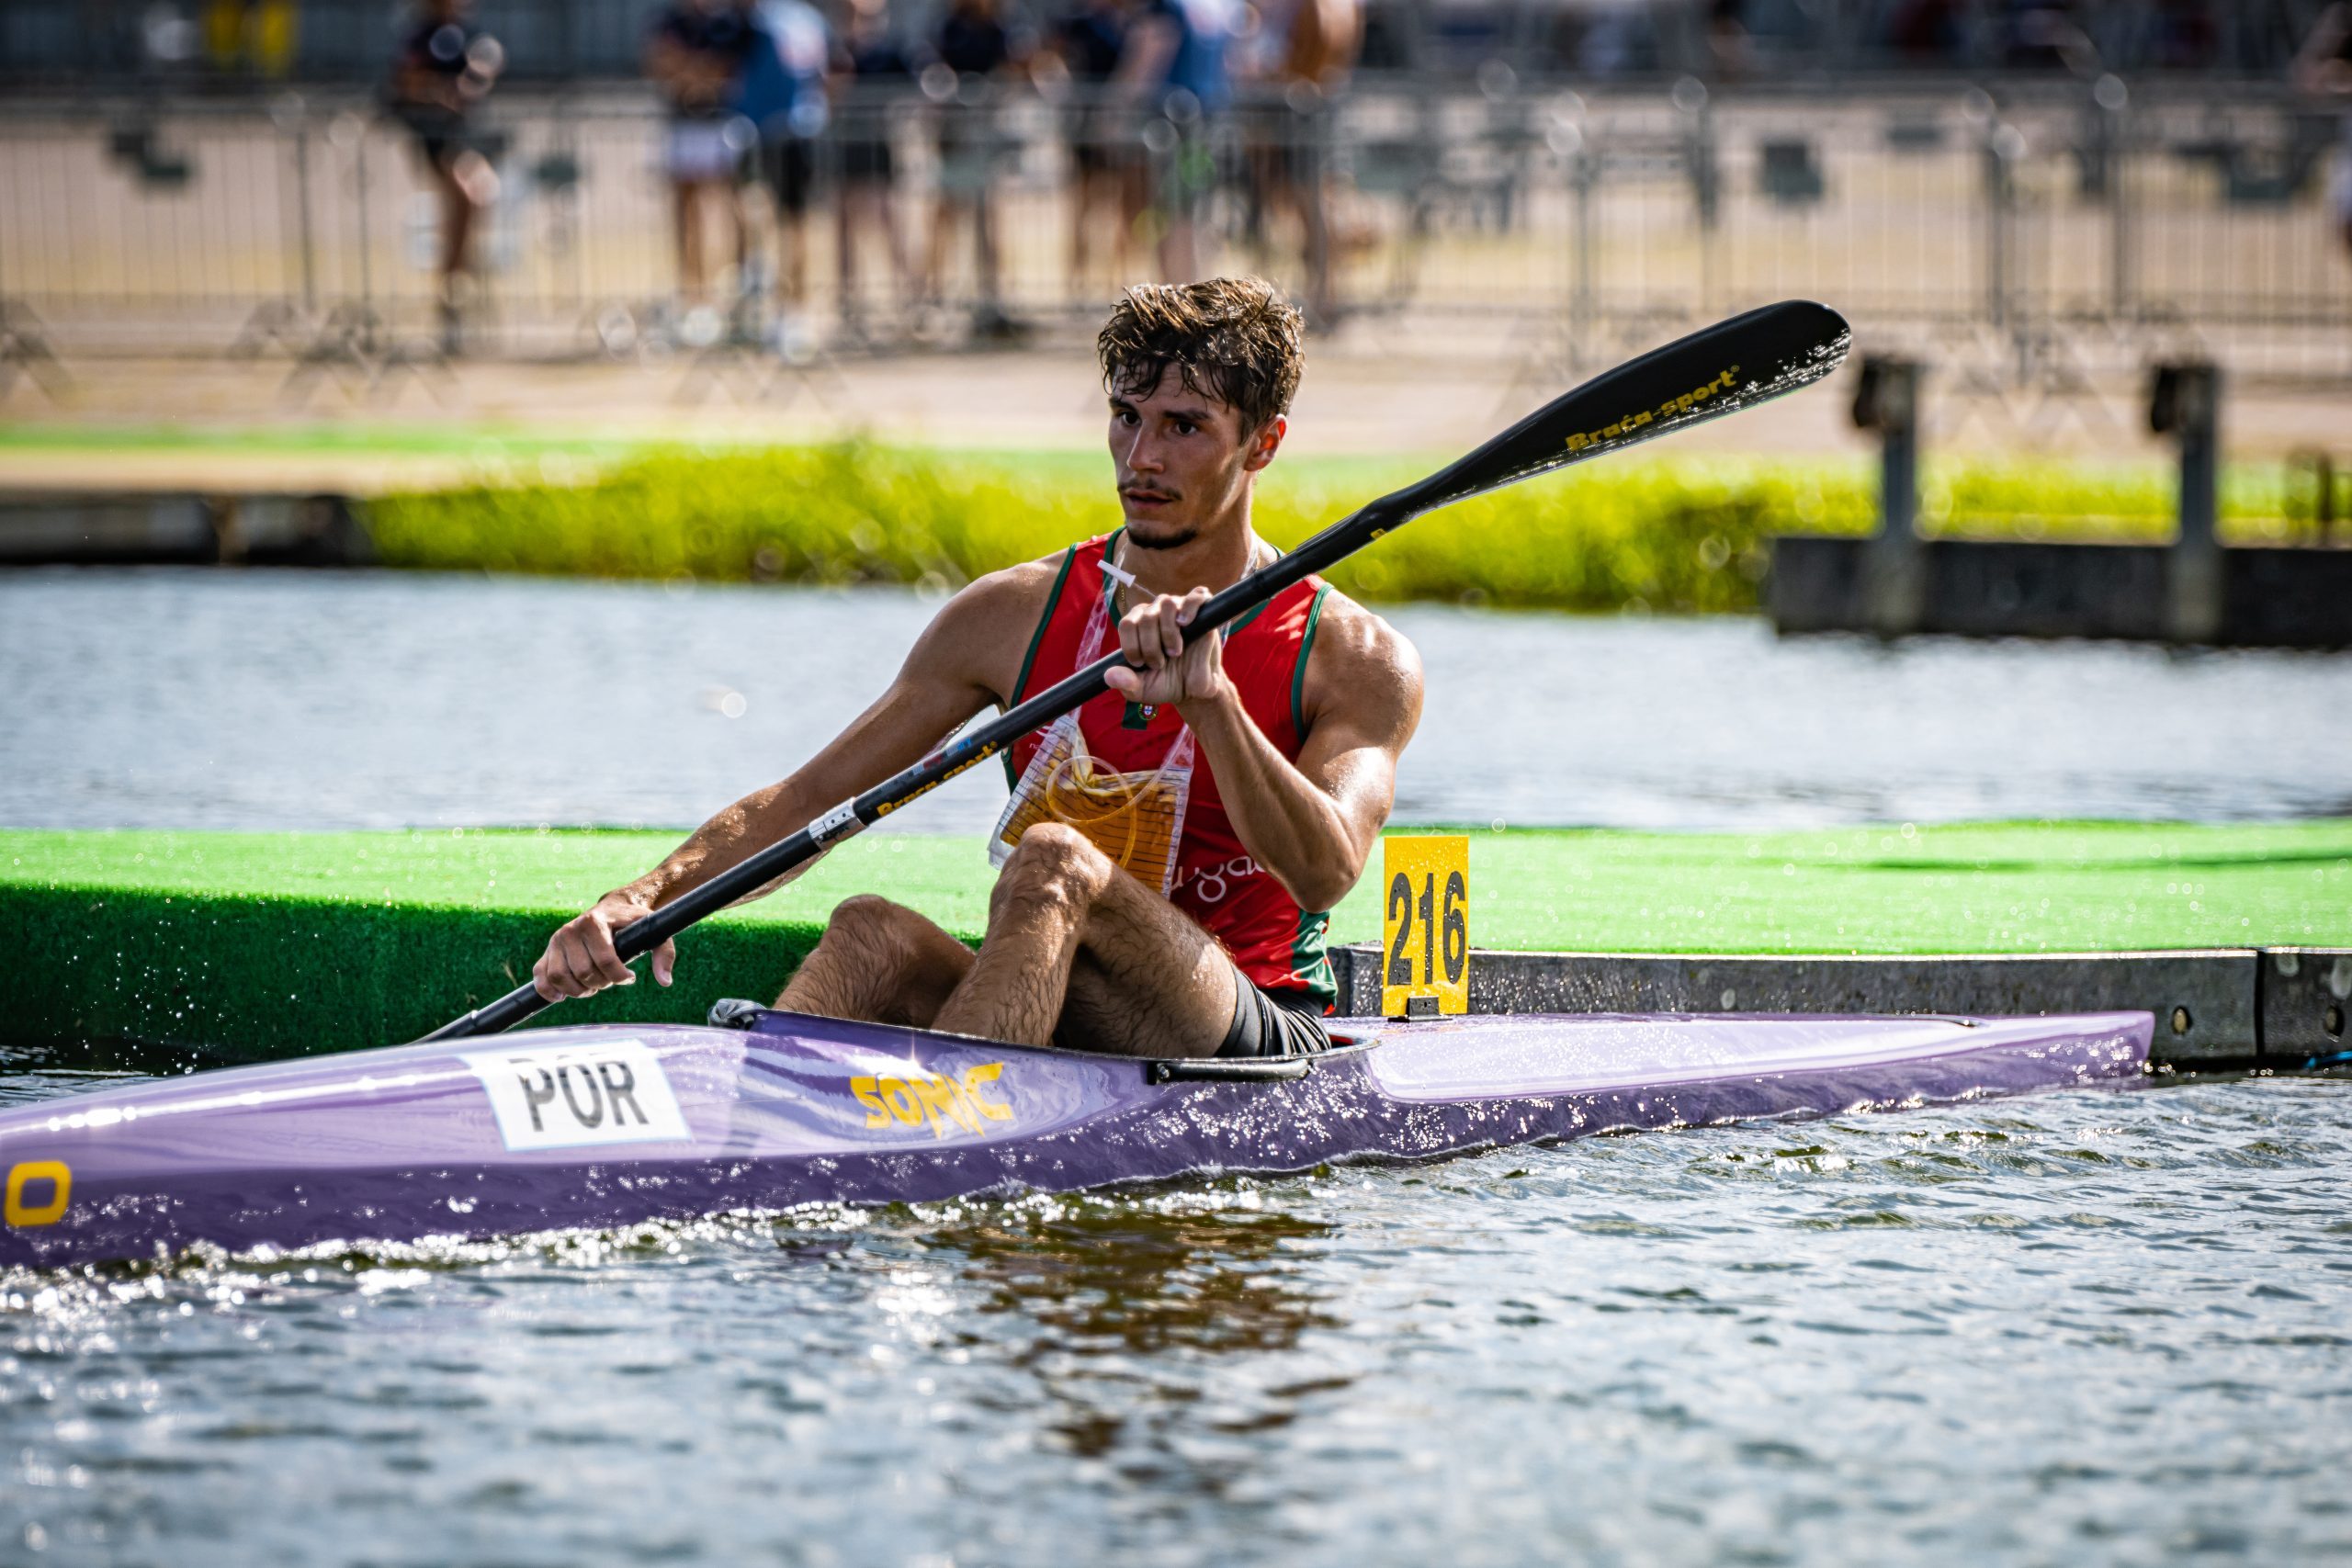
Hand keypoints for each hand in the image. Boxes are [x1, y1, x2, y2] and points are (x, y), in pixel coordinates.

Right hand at [532, 892, 675, 1001]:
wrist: (612, 908)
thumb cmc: (633, 922)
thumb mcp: (653, 931)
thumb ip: (664, 953)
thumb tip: (665, 981)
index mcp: (593, 922)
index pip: (605, 961)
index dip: (620, 976)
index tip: (629, 976)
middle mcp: (570, 930)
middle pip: (584, 973)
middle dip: (602, 983)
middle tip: (611, 980)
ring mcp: (556, 941)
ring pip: (560, 978)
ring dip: (579, 990)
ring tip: (594, 986)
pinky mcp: (547, 952)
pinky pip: (540, 976)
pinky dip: (548, 990)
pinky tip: (563, 996)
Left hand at [1105, 585, 1230, 710]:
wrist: (1196, 690)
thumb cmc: (1166, 684)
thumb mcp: (1143, 689)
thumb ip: (1125, 683)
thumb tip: (1109, 675)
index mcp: (1137, 626)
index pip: (1127, 624)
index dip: (1131, 645)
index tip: (1141, 663)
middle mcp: (1156, 612)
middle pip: (1146, 616)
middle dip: (1151, 646)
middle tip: (1161, 664)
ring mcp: (1179, 609)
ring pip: (1166, 603)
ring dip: (1168, 632)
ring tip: (1175, 652)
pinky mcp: (1203, 612)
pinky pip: (1196, 596)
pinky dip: (1189, 608)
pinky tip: (1185, 624)